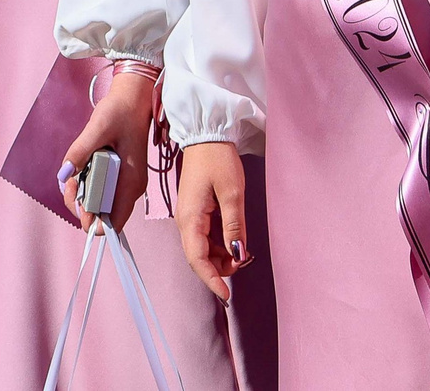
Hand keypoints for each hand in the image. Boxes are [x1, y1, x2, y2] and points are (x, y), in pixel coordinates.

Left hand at [61, 71, 154, 228]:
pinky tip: (82, 167)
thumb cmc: (120, 112)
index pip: (112, 224)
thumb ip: (80, 150)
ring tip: (75, 170)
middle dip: (80, 203)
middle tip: (71, 179)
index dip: (90, 220)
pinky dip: (86, 184)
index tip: (76, 196)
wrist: (132, 100)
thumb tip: (64, 174)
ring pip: (99, 205)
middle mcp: (130, 189)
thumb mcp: (98, 127)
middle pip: (101, 216)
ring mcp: (125, 184)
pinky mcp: (119, 177)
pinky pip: (100, 191)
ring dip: (82, 193)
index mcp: (130, 183)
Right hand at [174, 140, 249, 299]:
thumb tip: (237, 254)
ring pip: (203, 248)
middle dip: (220, 268)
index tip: (227, 296)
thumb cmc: (218, 159)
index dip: (211, 280)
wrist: (206, 134)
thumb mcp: (232, 192)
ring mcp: (189, 216)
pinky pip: (206, 236)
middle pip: (199, 257)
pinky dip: (220, 243)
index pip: (197, 259)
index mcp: (190, 218)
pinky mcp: (196, 210)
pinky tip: (235, 240)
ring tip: (243, 251)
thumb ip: (234, 225)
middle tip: (245, 263)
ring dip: (221, 256)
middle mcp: (185, 221)